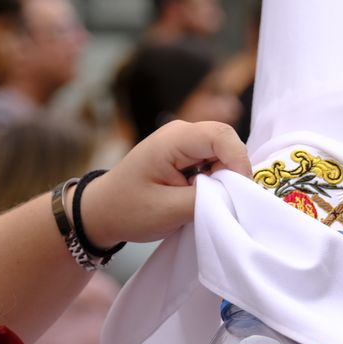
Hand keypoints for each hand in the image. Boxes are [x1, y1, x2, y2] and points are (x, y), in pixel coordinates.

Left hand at [78, 120, 249, 248]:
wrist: (103, 211)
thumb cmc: (129, 210)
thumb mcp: (169, 210)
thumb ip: (208, 199)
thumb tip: (238, 194)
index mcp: (174, 139)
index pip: (222, 136)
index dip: (239, 162)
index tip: (238, 192)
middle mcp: (182, 132)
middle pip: (227, 143)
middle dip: (232, 172)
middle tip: (220, 201)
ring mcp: (185, 142)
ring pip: (224, 153)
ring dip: (223, 178)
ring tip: (204, 201)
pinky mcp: (188, 154)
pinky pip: (215, 161)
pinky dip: (216, 180)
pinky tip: (200, 196)